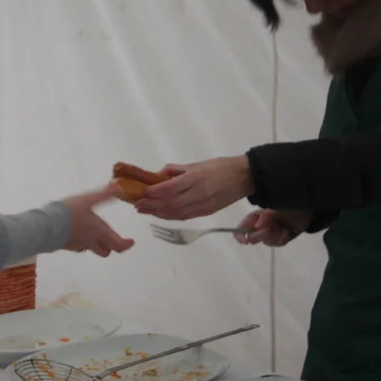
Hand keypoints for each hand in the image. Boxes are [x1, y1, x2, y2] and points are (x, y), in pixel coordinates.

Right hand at [61, 185, 134, 256]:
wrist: (45, 226)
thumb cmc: (68, 213)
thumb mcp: (88, 199)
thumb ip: (104, 194)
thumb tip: (120, 187)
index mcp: (99, 232)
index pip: (118, 245)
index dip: (126, 245)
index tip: (131, 241)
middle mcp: (91, 242)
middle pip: (106, 251)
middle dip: (112, 246)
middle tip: (115, 238)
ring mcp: (78, 245)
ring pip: (93, 249)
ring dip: (98, 244)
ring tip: (96, 232)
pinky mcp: (67, 245)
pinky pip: (80, 246)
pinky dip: (84, 240)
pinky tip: (78, 230)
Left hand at [134, 156, 253, 220]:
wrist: (244, 177)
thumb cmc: (220, 166)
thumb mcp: (196, 164)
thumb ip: (176, 170)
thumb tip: (158, 175)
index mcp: (196, 178)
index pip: (170, 188)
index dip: (153, 192)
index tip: (140, 192)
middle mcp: (198, 194)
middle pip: (170, 203)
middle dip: (151, 205)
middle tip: (136, 205)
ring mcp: (202, 205)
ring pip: (175, 213)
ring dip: (157, 213)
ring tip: (143, 210)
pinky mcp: (205, 213)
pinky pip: (183, 216)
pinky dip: (169, 216)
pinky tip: (159, 214)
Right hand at [235, 209, 310, 246]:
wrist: (306, 210)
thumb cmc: (288, 205)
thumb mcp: (276, 208)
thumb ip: (266, 216)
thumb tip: (257, 226)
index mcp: (256, 217)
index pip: (242, 228)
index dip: (240, 235)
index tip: (245, 240)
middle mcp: (261, 226)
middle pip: (252, 237)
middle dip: (261, 235)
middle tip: (270, 229)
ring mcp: (271, 233)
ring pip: (266, 241)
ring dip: (274, 236)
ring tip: (283, 228)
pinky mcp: (280, 239)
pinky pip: (277, 243)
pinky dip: (282, 238)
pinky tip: (287, 231)